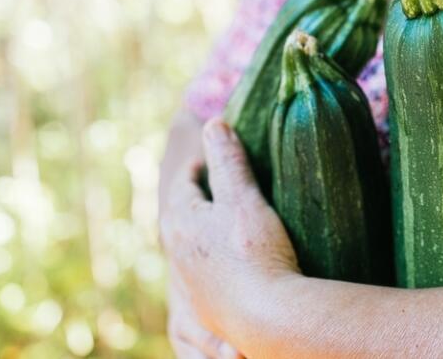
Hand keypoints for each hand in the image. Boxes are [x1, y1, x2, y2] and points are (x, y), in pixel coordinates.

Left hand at [159, 117, 299, 348]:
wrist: (266, 318)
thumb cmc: (254, 253)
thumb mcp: (243, 198)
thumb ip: (228, 160)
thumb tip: (214, 124)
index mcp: (180, 220)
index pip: (185, 183)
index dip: (201, 165)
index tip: (213, 155)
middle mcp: (176, 253)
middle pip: (183, 216)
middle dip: (200, 199)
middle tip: (220, 185)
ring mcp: (190, 284)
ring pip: (191, 249)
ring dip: (205, 234)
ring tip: (225, 225)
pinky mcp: (206, 309)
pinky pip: (205, 277)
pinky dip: (214, 265)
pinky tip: (230, 267)